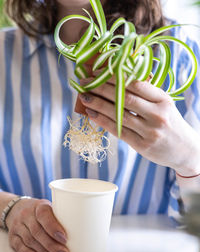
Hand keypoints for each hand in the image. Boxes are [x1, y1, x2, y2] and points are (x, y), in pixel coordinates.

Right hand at [6, 197, 69, 251]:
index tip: (64, 239)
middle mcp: (27, 215)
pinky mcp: (13, 237)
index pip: (44, 215)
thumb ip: (63, 217)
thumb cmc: (41, 210)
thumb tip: (84, 232)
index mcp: (39, 206)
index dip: (54, 227)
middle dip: (53, 246)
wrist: (18, 208)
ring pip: (30, 241)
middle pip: (38, 232)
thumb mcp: (51, 207)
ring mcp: (18, 226)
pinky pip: (20, 248)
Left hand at [79, 77, 199, 175]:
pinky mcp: (142, 145)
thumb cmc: (170, 123)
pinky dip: (103, 121)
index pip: (135, 84)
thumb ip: (145, 94)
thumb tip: (116, 81)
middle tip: (84, 82)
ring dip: (98, 104)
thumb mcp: (164, 105)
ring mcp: (150, 131)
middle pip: (124, 97)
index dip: (114, 76)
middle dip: (101, 88)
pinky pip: (118, 130)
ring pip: (119, 114)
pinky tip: (91, 114)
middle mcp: (157, 114)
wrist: (185, 150)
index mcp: (163, 100)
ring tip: (84, 96)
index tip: (98, 72)